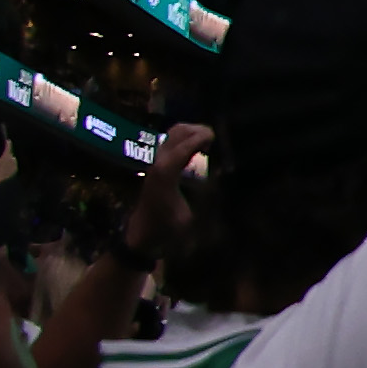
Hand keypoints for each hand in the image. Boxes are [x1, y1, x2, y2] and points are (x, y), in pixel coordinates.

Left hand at [118, 123, 210, 272]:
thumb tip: (224, 177)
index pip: (182, 148)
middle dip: (198, 130)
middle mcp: (158, 164)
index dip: (200, 138)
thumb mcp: (191, 219)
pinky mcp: (157, 167)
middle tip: (218, 139)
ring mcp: (156, 164)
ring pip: (173, 135)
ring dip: (192, 133)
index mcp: (165, 176)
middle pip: (177, 133)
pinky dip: (187, 140)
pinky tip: (200, 151)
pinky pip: (173, 144)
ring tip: (210, 142)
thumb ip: (208, 197)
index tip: (218, 136)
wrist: (142, 237)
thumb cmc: (167, 231)